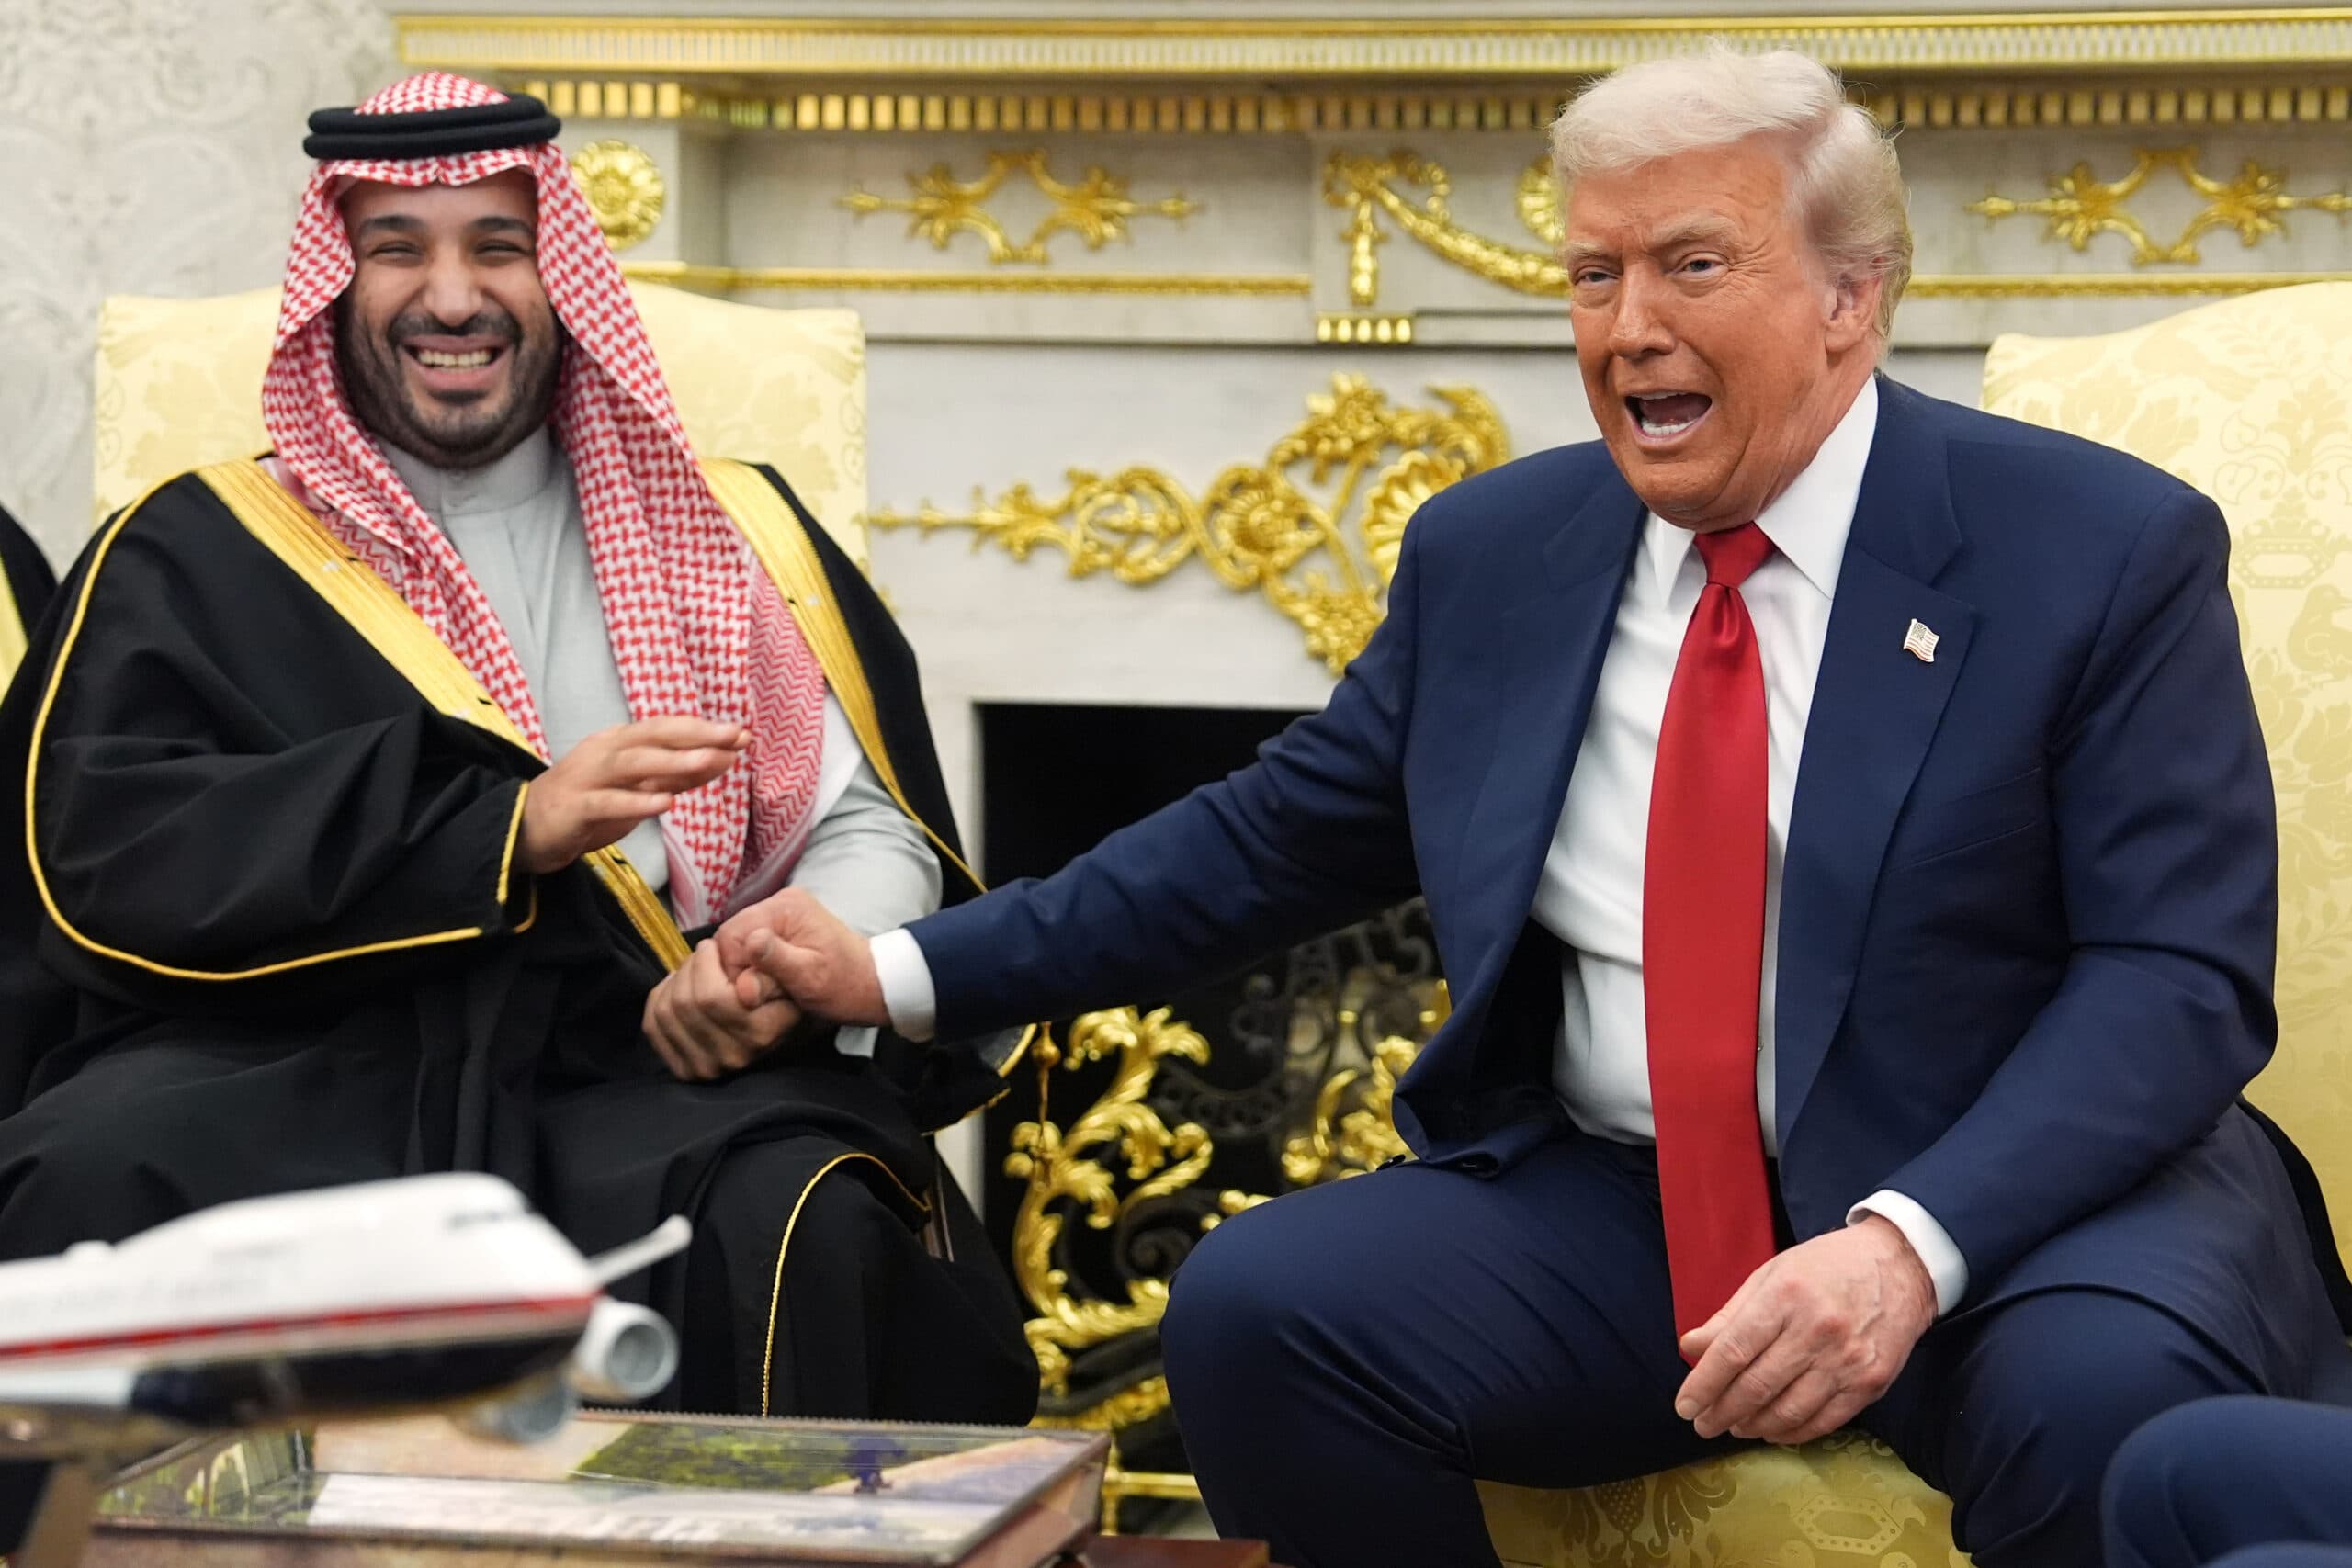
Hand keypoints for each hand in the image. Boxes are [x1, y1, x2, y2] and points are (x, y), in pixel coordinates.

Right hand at [520, 717, 746, 875]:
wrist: (523, 830)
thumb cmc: (586, 806)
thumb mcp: (637, 788)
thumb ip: (677, 776)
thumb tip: (724, 760)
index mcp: (619, 742)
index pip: (666, 729)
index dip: (704, 729)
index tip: (743, 734)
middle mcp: (604, 751)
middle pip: (653, 736)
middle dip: (697, 735)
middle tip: (735, 737)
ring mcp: (586, 777)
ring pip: (632, 763)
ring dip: (672, 762)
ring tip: (708, 762)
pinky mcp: (573, 808)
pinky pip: (607, 802)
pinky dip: (637, 802)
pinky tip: (666, 804)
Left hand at [642, 936, 802, 1080]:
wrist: (776, 1031)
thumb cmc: (780, 994)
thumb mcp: (786, 977)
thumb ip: (770, 970)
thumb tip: (743, 983)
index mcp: (760, 1034)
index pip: (712, 997)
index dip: (704, 962)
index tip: (712, 946)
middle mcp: (733, 1056)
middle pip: (685, 1002)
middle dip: (688, 967)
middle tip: (700, 954)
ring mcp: (706, 1068)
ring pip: (667, 1012)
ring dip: (674, 981)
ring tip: (691, 970)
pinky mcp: (685, 1071)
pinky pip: (653, 1027)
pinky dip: (659, 1000)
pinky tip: (677, 988)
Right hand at [718, 888, 888, 1026]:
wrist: (873, 985)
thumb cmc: (846, 985)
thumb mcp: (810, 978)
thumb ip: (776, 963)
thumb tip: (748, 946)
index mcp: (785, 907)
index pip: (729, 937)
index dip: (733, 971)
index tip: (751, 995)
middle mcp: (779, 903)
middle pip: (730, 941)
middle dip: (741, 973)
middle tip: (765, 995)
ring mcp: (779, 915)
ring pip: (738, 949)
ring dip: (749, 974)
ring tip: (775, 990)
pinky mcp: (781, 929)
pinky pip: (751, 951)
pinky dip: (757, 972)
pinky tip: (776, 984)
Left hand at [1673, 1215, 1936, 1445]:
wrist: (1902, 1265)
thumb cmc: (1827, 1267)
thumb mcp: (1772, 1275)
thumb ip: (1730, 1315)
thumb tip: (1691, 1348)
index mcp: (1786, 1296)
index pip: (1734, 1350)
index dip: (1704, 1384)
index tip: (1684, 1406)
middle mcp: (1818, 1330)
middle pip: (1757, 1386)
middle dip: (1722, 1412)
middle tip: (1703, 1424)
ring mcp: (1848, 1360)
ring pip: (1789, 1411)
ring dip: (1753, 1426)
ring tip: (1734, 1427)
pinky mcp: (1872, 1383)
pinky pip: (1824, 1421)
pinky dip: (1792, 1433)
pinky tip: (1772, 1430)